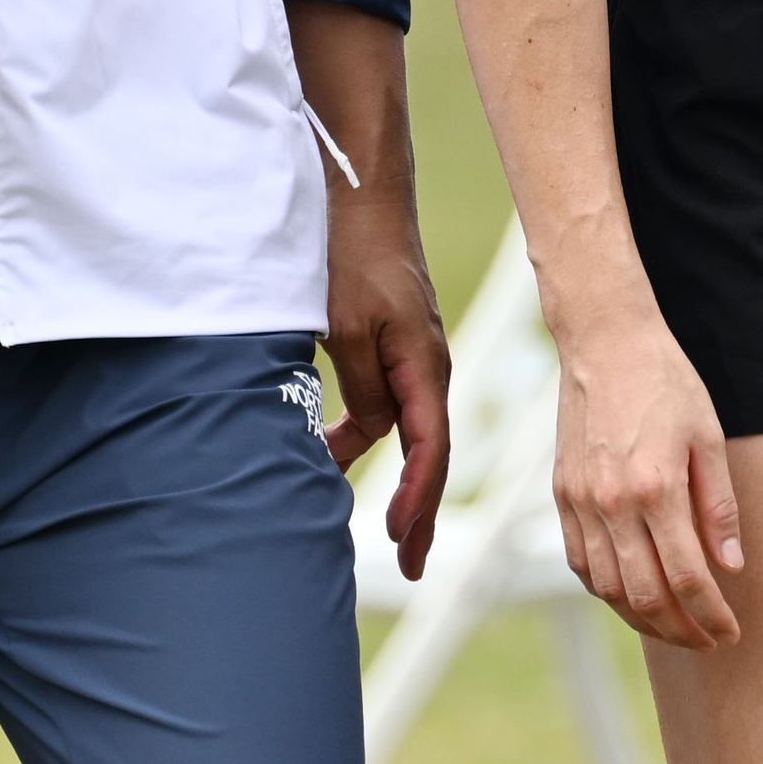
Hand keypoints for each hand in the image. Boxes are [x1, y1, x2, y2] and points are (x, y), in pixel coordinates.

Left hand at [321, 171, 450, 580]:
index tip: (399, 539)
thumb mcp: (347, 328)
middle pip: (428, 451)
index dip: (416, 497)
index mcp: (424, 365)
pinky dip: (366, 437)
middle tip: (409, 565)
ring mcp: (412, 357)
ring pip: (407, 431)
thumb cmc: (355, 257)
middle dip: (420, 510)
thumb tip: (366, 433)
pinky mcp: (392, 345)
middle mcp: (426, 366)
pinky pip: (388, 405)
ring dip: (392, 475)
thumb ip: (360, 387)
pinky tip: (333, 451)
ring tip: (374, 526)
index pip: (429, 447)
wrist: (361, 198)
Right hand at [551, 309, 741, 648]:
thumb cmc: (665, 382)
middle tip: (708, 640)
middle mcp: (612, 502)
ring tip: (674, 627)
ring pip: (607, 588)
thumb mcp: (708, 438)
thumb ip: (718, 507)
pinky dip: (607, 591)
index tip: (731, 631)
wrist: (605, 341)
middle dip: (681, 630)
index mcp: (656, 487)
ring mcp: (581, 502)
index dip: (712, 615)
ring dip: (642, 619)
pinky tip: (631, 595)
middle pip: (645, 596)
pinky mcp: (563, 495)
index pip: (688, 577)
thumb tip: (731, 567)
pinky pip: (581, 563)